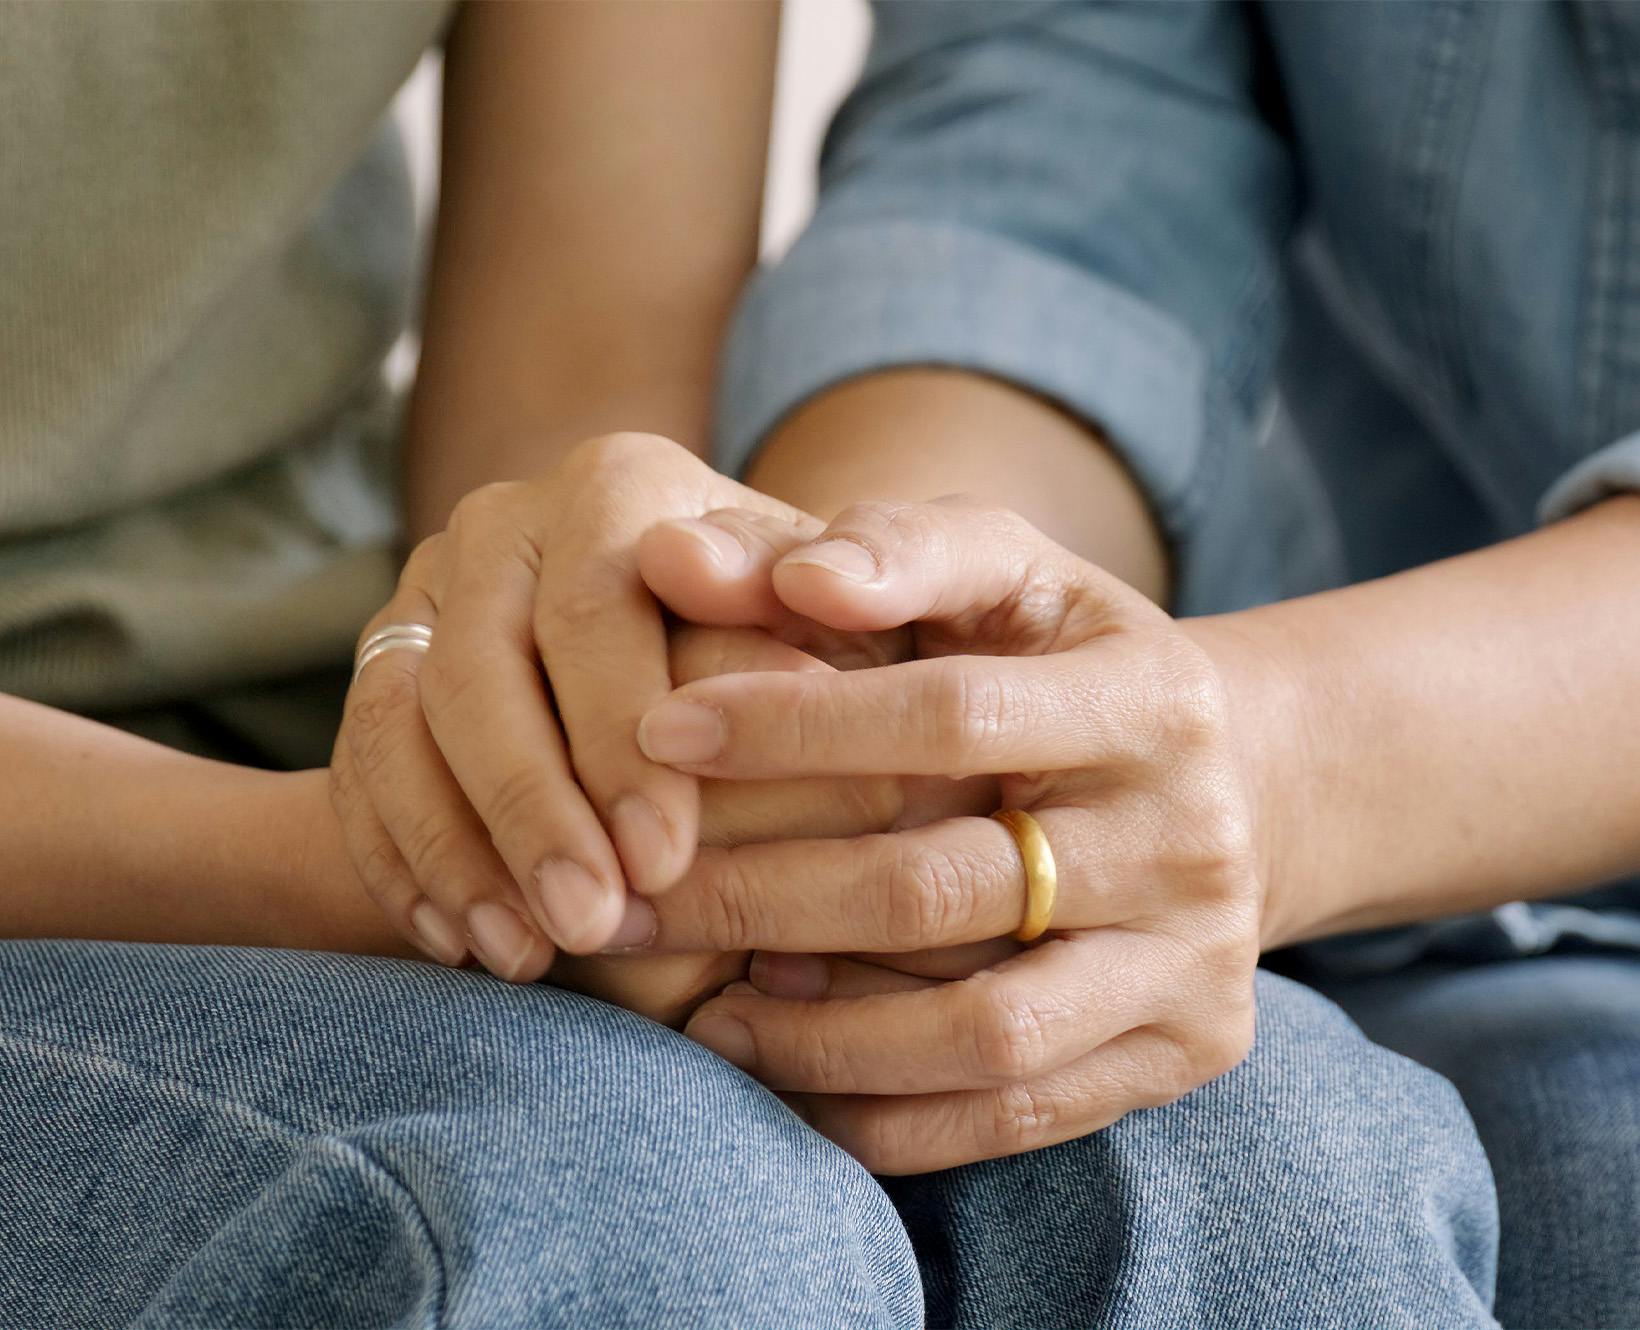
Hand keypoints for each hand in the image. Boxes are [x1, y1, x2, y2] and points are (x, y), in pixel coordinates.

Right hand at [328, 432, 834, 981]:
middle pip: (481, 667)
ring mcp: (430, 591)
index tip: (665, 861)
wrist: (693, 650)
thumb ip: (852, 595)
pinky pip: (358, 763)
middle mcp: (508, 520)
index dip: (621, 739)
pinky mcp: (381, 662)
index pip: (598, 608)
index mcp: (621, 484)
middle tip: (588, 929)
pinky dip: (401, 858)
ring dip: (457, 848)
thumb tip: (820, 586)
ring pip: (400, 719)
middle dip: (532, 810)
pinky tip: (458, 942)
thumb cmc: (799, 641)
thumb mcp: (844, 612)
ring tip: (522, 955)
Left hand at [629, 498, 1264, 1172]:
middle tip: (623, 902)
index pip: (951, 717)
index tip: (655, 730)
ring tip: (694, 1014)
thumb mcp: (1005, 575)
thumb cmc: (1064, 664)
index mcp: (1152, 696)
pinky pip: (1013, 1115)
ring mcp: (1195, 959)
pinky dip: (882, 1113)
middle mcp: (1189, 836)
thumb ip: (877, 548)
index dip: (793, 727)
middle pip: (940, 887)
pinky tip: (781, 1075)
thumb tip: (689, 552)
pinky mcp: (1188, 1051)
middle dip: (756, 896)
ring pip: (981, 1030)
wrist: (1234, 787)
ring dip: (811, 1036)